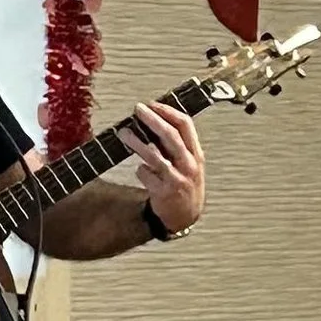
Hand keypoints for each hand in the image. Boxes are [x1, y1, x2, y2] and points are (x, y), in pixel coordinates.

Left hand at [118, 99, 204, 234]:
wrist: (185, 217)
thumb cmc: (185, 185)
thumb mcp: (189, 164)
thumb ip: (176, 146)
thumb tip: (154, 122)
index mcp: (196, 154)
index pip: (185, 125)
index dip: (168, 112)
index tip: (153, 104)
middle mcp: (189, 165)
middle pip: (170, 136)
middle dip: (153, 119)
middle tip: (138, 110)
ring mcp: (176, 179)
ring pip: (154, 155)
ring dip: (137, 142)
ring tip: (123, 133)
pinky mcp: (163, 192)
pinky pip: (146, 174)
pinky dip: (141, 170)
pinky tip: (140, 169)